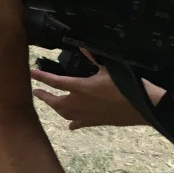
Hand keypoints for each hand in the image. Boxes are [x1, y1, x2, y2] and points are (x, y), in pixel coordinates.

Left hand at [32, 56, 158, 129]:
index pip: (55, 81)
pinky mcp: (95, 122)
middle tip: (37, 92)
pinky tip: (70, 126)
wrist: (142, 108)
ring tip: (51, 103)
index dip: (42, 77)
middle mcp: (79, 103)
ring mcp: (86, 115)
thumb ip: (94, 58)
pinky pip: (79, 124)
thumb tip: (83, 46)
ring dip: (56, 108)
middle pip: (55, 102)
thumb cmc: (126, 86)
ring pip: (64, 114)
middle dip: (45, 96)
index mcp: (80, 87)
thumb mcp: (110, 69)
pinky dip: (72, 123)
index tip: (31, 73)